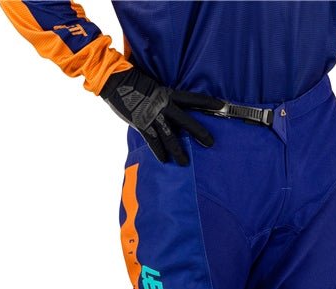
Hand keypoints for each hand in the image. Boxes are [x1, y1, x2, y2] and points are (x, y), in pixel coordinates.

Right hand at [100, 68, 224, 165]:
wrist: (113, 79)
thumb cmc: (133, 79)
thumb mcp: (153, 84)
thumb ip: (163, 96)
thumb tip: (172, 104)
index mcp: (168, 94)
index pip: (193, 98)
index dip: (208, 102)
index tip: (222, 106)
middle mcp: (163, 106)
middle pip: (186, 121)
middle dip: (199, 133)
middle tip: (210, 143)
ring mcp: (152, 116)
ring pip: (170, 137)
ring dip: (178, 151)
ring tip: (185, 163)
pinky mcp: (141, 124)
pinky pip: (153, 142)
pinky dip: (159, 152)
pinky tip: (165, 161)